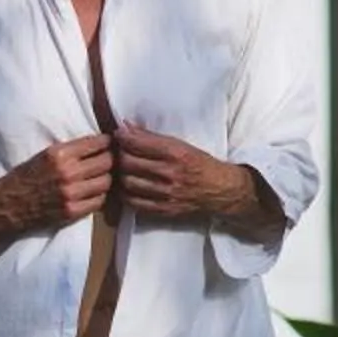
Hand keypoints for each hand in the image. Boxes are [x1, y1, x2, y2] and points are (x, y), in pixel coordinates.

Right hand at [0, 135, 112, 259]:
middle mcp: (67, 172)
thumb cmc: (26, 176)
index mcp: (59, 153)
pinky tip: (94, 192)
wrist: (7, 204)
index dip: (108, 142)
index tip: (110, 143)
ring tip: (103, 176)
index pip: (97, 143)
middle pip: (107, 162)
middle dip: (111, 159)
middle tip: (111, 160)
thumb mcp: (45, 154)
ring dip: (107, 178)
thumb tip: (100, 143)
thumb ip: (71, 150)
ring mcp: (71, 193)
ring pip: (106, 182)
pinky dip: (100, 195)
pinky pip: (99, 201)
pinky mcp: (72, 211)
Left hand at [116, 127, 280, 234]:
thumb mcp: (181, 145)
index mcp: (176, 153)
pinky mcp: (164, 210)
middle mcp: (170, 173)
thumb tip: (127, 127)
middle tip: (117, 151)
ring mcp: (166, 194)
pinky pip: (134, 203)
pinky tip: (127, 187)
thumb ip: (153, 137)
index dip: (123, 137)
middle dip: (119, 154)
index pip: (138, 143)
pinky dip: (125, 194)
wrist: (220, 190)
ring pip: (128, 183)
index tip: (118, 134)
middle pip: (129, 162)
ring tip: (121, 169)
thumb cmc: (201, 164)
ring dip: (120, 174)